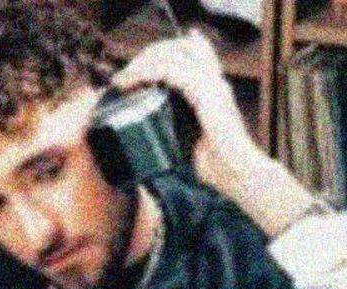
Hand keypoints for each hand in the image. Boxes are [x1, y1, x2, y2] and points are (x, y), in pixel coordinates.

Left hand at [113, 30, 262, 194]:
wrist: (238, 171)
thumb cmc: (216, 165)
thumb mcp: (189, 142)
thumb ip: (175, 131)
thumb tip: (149, 137)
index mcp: (213, 89)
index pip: (194, 51)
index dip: (164, 53)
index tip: (136, 70)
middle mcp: (214, 80)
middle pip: (180, 46)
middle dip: (148, 55)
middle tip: (124, 75)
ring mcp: (211, 84)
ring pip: (172, 53)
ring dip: (142, 62)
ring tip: (122, 79)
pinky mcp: (205, 93)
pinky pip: (170, 71)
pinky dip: (146, 72)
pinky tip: (130, 82)